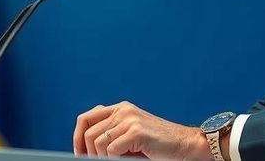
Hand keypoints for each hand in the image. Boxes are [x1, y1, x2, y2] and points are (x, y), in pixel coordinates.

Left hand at [73, 101, 210, 159]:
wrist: (186, 146)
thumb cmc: (160, 145)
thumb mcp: (131, 135)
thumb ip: (113, 134)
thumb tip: (85, 149)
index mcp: (121, 108)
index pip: (86, 118)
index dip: (77, 137)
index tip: (79, 154)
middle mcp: (123, 110)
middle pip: (88, 132)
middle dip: (87, 153)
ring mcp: (130, 119)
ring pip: (97, 142)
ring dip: (101, 158)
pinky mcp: (136, 131)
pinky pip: (111, 150)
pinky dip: (113, 160)